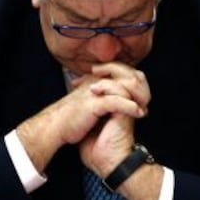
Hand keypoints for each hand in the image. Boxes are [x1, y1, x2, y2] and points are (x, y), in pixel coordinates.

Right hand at [16, 65, 145, 171]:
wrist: (54, 127)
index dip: (133, 83)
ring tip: (144, 109)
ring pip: (123, 87)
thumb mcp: (86, 103)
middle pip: (125, 76)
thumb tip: (114, 101)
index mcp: (94, 80)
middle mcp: (96, 82)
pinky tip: (139, 113)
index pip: (120, 73)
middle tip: (146, 101)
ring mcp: (95, 92)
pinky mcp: (94, 103)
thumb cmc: (69, 118)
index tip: (141, 97)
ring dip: (138, 98)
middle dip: (139, 88)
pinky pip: (117, 101)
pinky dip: (130, 107)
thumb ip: (99, 97)